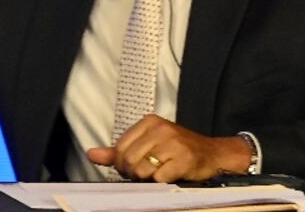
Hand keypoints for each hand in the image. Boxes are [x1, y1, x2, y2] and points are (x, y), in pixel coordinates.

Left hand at [86, 114, 250, 181]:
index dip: (124, 163)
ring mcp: (173, 143)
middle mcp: (160, 129)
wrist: (213, 154)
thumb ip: (118, 151)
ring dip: (147, 178)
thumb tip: (91, 154)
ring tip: (158, 173)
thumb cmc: (177, 150)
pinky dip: (162, 182)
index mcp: (149, 122)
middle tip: (147, 173)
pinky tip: (170, 176)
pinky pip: (159, 178)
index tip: (135, 166)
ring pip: (142, 170)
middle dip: (134, 173)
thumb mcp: (147, 144)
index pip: (120, 148)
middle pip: (129, 160)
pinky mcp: (184, 159)